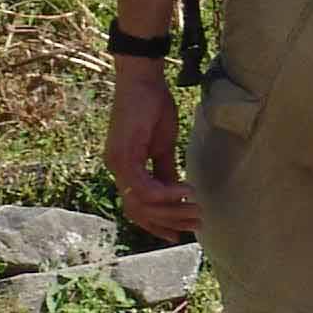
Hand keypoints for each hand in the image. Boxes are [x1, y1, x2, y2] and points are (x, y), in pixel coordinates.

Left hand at [107, 62, 199, 238]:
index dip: (157, 224)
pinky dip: (167, 194)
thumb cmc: (152, 105)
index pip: (137, 207)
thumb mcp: (161, 144)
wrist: (143, 78)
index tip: (179, 234)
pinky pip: (145, 187)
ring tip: (196, 210)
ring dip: (171, 211)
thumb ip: (164, 170)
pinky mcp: (124, 156)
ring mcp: (117, 164)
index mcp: (124, 168)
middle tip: (196, 224)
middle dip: (168, 223)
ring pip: (142, 204)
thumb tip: (175, 193)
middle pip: (138, 212)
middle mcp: (116, 169)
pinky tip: (187, 192)